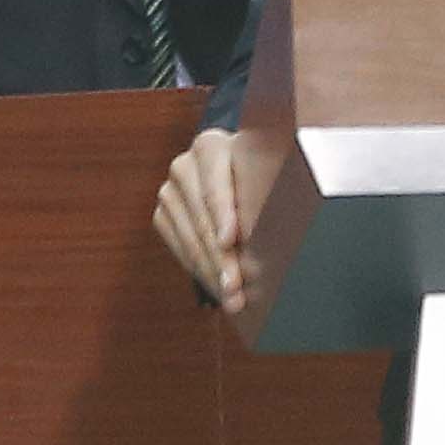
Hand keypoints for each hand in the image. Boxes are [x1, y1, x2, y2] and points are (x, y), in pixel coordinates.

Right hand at [151, 127, 258, 320]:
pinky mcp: (163, 213)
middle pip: (202, 216)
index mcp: (212, 145)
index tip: (230, 240)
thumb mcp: (265, 178)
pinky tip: (217, 286)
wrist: (236, 178)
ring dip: (211, 271)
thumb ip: (264, 195)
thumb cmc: (259, 179)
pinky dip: (200, 269)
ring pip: (190, 236)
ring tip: (231, 298)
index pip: (215, 182)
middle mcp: (186, 164)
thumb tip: (281, 231)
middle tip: (235, 287)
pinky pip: (179, 247)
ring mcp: (171, 190)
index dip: (223, 212)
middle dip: (220, 256)